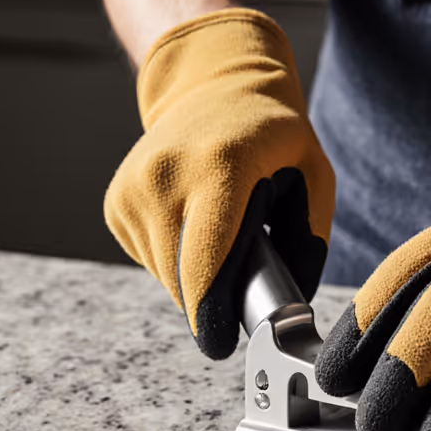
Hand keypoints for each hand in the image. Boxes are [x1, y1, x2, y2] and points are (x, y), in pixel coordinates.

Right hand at [105, 9, 333, 358]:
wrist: (218, 85)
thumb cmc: (272, 137)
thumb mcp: (314, 178)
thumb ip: (309, 240)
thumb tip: (294, 303)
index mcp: (219, 168)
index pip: (205, 260)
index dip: (212, 313)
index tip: (220, 345)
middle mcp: (166, 176)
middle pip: (183, 278)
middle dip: (214, 299)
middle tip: (243, 287)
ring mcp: (133, 187)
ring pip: (164, 274)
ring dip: (194, 279)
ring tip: (222, 241)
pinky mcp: (116, 201)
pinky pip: (148, 258)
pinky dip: (173, 259)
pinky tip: (193, 227)